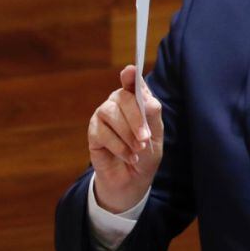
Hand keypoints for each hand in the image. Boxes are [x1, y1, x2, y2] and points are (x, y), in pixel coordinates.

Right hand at [87, 65, 163, 211]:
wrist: (133, 179)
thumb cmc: (146, 154)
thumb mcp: (155, 135)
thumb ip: (151, 116)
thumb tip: (149, 102)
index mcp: (136, 100)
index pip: (132, 82)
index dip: (130, 76)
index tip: (130, 71)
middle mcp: (117, 103)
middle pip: (122, 98)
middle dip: (135, 118)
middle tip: (145, 137)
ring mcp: (103, 116)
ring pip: (111, 114)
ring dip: (127, 134)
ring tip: (138, 150)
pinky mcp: (93, 132)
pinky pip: (103, 133)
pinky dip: (119, 147)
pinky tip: (129, 156)